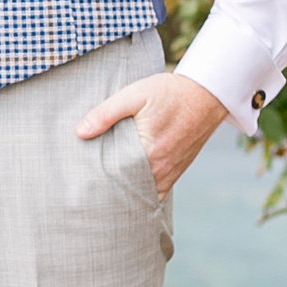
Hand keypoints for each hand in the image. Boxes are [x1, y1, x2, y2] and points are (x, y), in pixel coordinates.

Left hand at [75, 71, 227, 195]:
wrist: (206, 93)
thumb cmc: (169, 92)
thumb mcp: (134, 95)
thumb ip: (106, 113)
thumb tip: (80, 132)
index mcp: (148, 151)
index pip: (115, 178)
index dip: (97, 182)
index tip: (82, 181)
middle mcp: (161, 168)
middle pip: (128, 190)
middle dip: (108, 191)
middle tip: (87, 189)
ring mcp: (171, 172)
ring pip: (142, 193)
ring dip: (125, 193)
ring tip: (103, 190)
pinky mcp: (177, 170)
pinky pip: (157, 191)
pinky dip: (142, 192)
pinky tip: (127, 188)